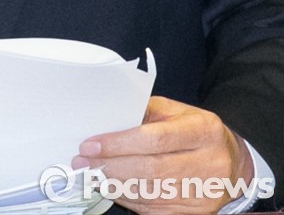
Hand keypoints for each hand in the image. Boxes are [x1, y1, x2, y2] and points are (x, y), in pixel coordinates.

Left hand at [72, 96, 253, 214]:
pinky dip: (129, 199)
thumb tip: (109, 121)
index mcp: (203, 131)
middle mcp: (208, 164)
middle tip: (84, 161)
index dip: (120, 143)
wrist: (231, 162)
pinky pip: (154, 209)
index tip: (92, 143)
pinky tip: (112, 188)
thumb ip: (146, 112)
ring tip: (92, 174)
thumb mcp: (177, 111)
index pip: (156, 139)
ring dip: (115, 185)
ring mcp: (203, 193)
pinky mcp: (195, 213)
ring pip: (150, 193)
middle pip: (151, 169)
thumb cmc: (196, 131)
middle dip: (111, 165)